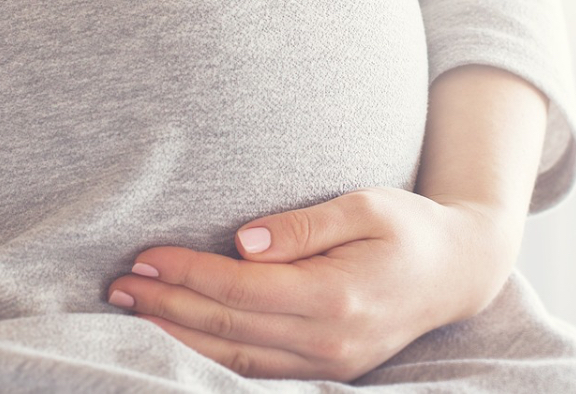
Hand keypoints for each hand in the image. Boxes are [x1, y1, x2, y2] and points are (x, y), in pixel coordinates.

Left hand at [105, 187, 524, 380]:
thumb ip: (305, 224)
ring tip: (132, 311)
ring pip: (235, 360)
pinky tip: (178, 337)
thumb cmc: (409, 227)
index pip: (242, 289)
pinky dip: (209, 357)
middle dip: (168, 307)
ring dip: (178, 336)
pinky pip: (256, 372)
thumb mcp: (366, 204)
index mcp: (337, 296)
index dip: (187, 274)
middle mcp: (329, 340)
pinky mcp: (327, 370)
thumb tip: (243, 240)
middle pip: (229, 329)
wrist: (458, 271)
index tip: (144, 255)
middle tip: (118, 285)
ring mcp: (329, 363)